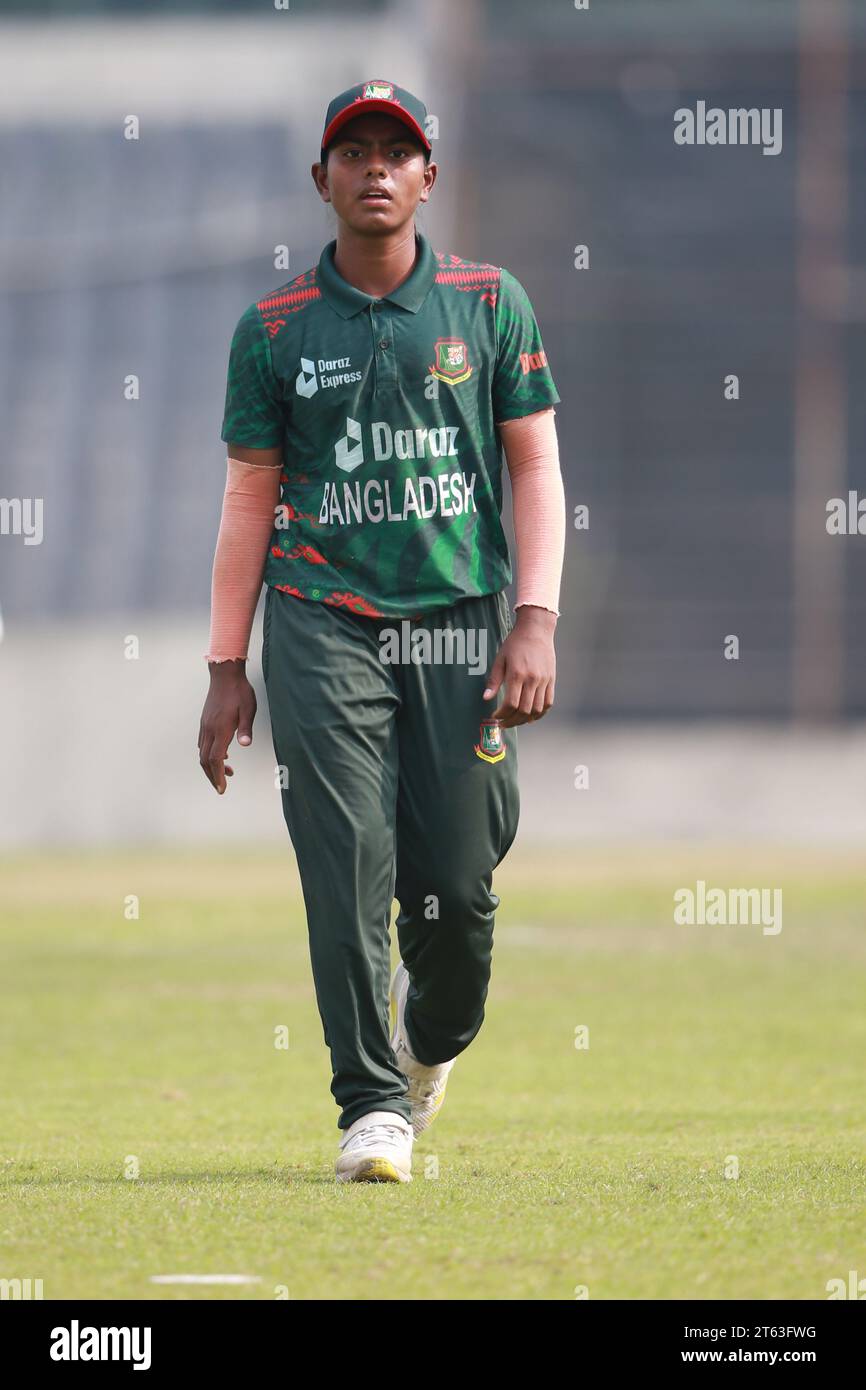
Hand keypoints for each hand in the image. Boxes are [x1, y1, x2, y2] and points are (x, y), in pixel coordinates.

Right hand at [198, 659, 256, 793]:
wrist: (224, 675)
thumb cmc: (239, 691)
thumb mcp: (248, 709)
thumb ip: (246, 728)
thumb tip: (245, 744)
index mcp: (221, 729)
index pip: (216, 759)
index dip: (218, 776)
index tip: (222, 788)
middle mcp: (209, 730)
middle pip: (205, 760)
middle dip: (212, 776)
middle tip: (221, 787)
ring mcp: (205, 726)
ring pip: (203, 753)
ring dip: (211, 766)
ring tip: (227, 771)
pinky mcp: (205, 722)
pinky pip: (204, 744)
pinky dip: (210, 754)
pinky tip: (223, 754)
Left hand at [483, 605, 556, 727]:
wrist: (536, 630)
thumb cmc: (515, 643)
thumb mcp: (500, 659)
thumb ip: (494, 680)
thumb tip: (486, 698)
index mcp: (517, 674)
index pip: (511, 704)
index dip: (502, 715)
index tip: (495, 716)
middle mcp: (532, 679)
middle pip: (524, 710)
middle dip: (512, 721)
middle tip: (503, 723)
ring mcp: (544, 681)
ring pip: (536, 710)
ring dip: (525, 720)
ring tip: (515, 721)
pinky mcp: (551, 680)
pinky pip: (548, 703)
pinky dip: (540, 714)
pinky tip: (530, 717)